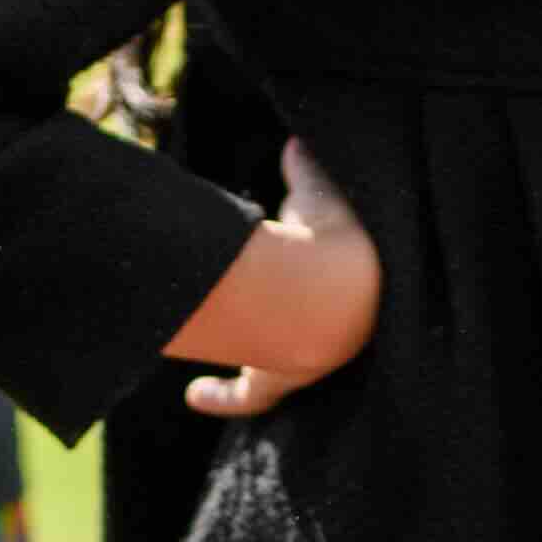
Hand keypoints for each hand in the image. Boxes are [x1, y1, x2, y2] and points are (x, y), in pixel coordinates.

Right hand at [172, 138, 380, 422]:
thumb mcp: (316, 192)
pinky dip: (219, 398)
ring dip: (250, 354)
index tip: (305, 253)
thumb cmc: (330, 238)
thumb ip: (306, 169)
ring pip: (273, 365)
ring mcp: (300, 361)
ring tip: (224, 344)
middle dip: (291, 310)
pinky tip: (194, 393)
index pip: (336, 273)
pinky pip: (246, 397)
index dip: (319, 258)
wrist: (330, 294)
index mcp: (347, 283)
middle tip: (271, 294)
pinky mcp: (271, 382)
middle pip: (309, 325)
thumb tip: (295, 142)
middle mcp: (332, 333)